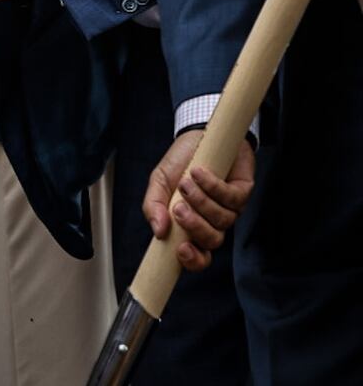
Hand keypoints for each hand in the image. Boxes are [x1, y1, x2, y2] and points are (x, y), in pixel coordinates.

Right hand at [143, 129, 254, 271]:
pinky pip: (231, 198)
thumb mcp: (158, 182)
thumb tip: (158, 231)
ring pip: (222, 221)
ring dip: (201, 202)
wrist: (198, 134)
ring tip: (186, 183)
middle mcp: (212, 221)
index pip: (197, 255)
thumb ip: (153, 206)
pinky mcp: (242, 192)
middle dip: (195, 227)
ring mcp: (229, 208)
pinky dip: (212, 186)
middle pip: (211, 242)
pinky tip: (199, 172)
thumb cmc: (180, 161)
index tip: (180, 251)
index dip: (192, 260)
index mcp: (191, 225)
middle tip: (178, 209)